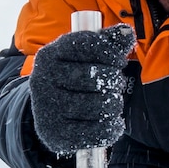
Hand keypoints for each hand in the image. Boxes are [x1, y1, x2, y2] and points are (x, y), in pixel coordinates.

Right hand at [29, 25, 135, 153]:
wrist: (48, 111)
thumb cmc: (72, 76)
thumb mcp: (84, 55)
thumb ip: (107, 41)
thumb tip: (126, 32)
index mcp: (48, 55)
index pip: (86, 45)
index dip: (109, 52)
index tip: (118, 61)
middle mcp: (42, 81)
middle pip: (95, 77)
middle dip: (114, 81)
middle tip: (114, 84)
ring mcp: (47, 109)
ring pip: (99, 106)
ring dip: (114, 105)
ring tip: (112, 103)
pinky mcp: (56, 135)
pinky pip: (96, 133)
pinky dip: (112, 128)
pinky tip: (113, 122)